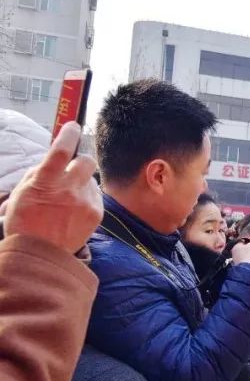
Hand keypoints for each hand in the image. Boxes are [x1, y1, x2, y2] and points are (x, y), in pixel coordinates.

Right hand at [4, 122, 101, 252]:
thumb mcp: (21, 193)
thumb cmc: (25, 222)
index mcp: (46, 182)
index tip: (73, 126)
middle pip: (86, 161)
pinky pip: (95, 196)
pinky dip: (86, 198)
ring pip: (90, 179)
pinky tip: (74, 211)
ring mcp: (85, 202)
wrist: (41, 254)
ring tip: (67, 200)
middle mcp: (69, 189)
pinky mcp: (97, 213)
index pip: (60, 151)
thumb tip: (54, 158)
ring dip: (81, 183)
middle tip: (71, 168)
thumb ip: (38, 173)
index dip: (68, 135)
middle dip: (79, 160)